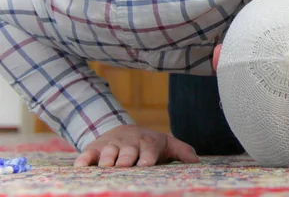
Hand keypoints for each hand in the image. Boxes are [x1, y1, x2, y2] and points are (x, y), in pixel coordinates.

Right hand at [73, 125, 199, 167]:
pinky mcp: (94, 149)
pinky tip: (82, 167)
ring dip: (106, 161)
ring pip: (107, 154)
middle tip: (124, 167)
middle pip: (127, 154)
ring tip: (106, 168)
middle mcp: (129, 144)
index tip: (145, 166)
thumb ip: (182, 151)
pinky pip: (87, 155)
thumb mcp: (167, 144)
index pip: (148, 151)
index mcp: (148, 143)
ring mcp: (111, 146)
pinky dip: (84, 160)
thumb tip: (197, 162)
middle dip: (125, 160)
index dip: (146, 159)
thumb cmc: (149, 144)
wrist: (123, 130)